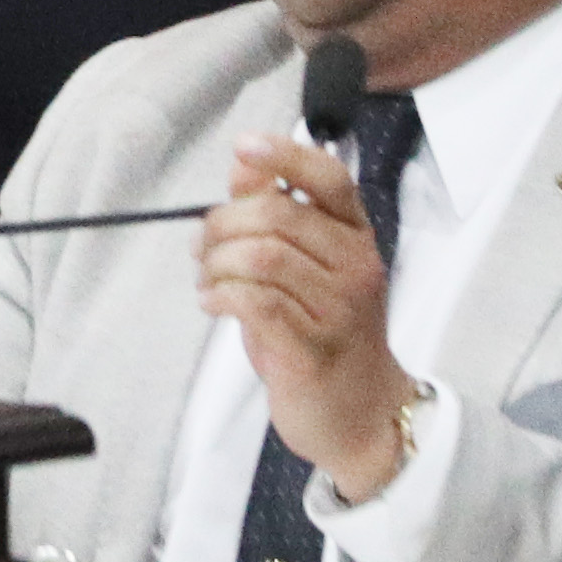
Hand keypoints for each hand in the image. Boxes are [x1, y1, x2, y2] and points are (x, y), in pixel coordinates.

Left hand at [200, 130, 416, 500]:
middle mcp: (356, 268)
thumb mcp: (305, 269)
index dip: (284, 156)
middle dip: (222, 224)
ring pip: (262, 257)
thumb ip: (277, 216)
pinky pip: (257, 303)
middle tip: (200, 248)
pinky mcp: (313, 352)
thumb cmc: (325, 336)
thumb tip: (244, 163)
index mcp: (357, 239)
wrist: (361, 415)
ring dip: (216, 263)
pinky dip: (220, 295)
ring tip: (206, 280)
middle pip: (278, 215)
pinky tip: (211, 302)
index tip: (243, 146)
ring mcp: (339, 311)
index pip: (330, 179)